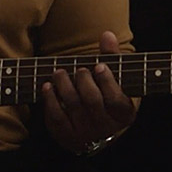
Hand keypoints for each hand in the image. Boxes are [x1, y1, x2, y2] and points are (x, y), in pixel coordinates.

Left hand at [40, 31, 136, 154]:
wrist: (95, 128)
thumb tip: (107, 35)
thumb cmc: (105, 94)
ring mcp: (86, 133)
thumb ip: (112, 57)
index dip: (107, 81)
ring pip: (73, 106)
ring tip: (59, 73)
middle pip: (92, 100)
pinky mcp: (67, 136)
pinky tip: (47, 86)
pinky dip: (50, 100)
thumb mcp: (114, 79)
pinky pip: (56, 117)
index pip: (116, 99)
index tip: (99, 65)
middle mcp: (106, 126)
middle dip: (83, 80)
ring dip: (64, 85)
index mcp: (123, 113)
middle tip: (79, 70)